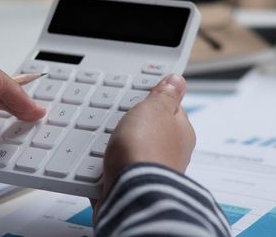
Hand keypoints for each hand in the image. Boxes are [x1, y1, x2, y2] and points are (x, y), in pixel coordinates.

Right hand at [96, 74, 194, 204]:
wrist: (131, 195)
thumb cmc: (146, 150)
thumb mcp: (156, 108)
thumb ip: (164, 94)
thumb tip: (177, 80)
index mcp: (180, 132)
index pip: (168, 109)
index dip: (150, 100)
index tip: (135, 95)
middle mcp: (169, 153)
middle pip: (146, 131)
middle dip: (129, 125)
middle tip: (112, 116)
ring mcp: (150, 172)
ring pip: (128, 152)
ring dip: (113, 147)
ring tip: (100, 140)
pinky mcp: (130, 188)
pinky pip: (113, 173)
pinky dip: (102, 169)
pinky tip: (94, 164)